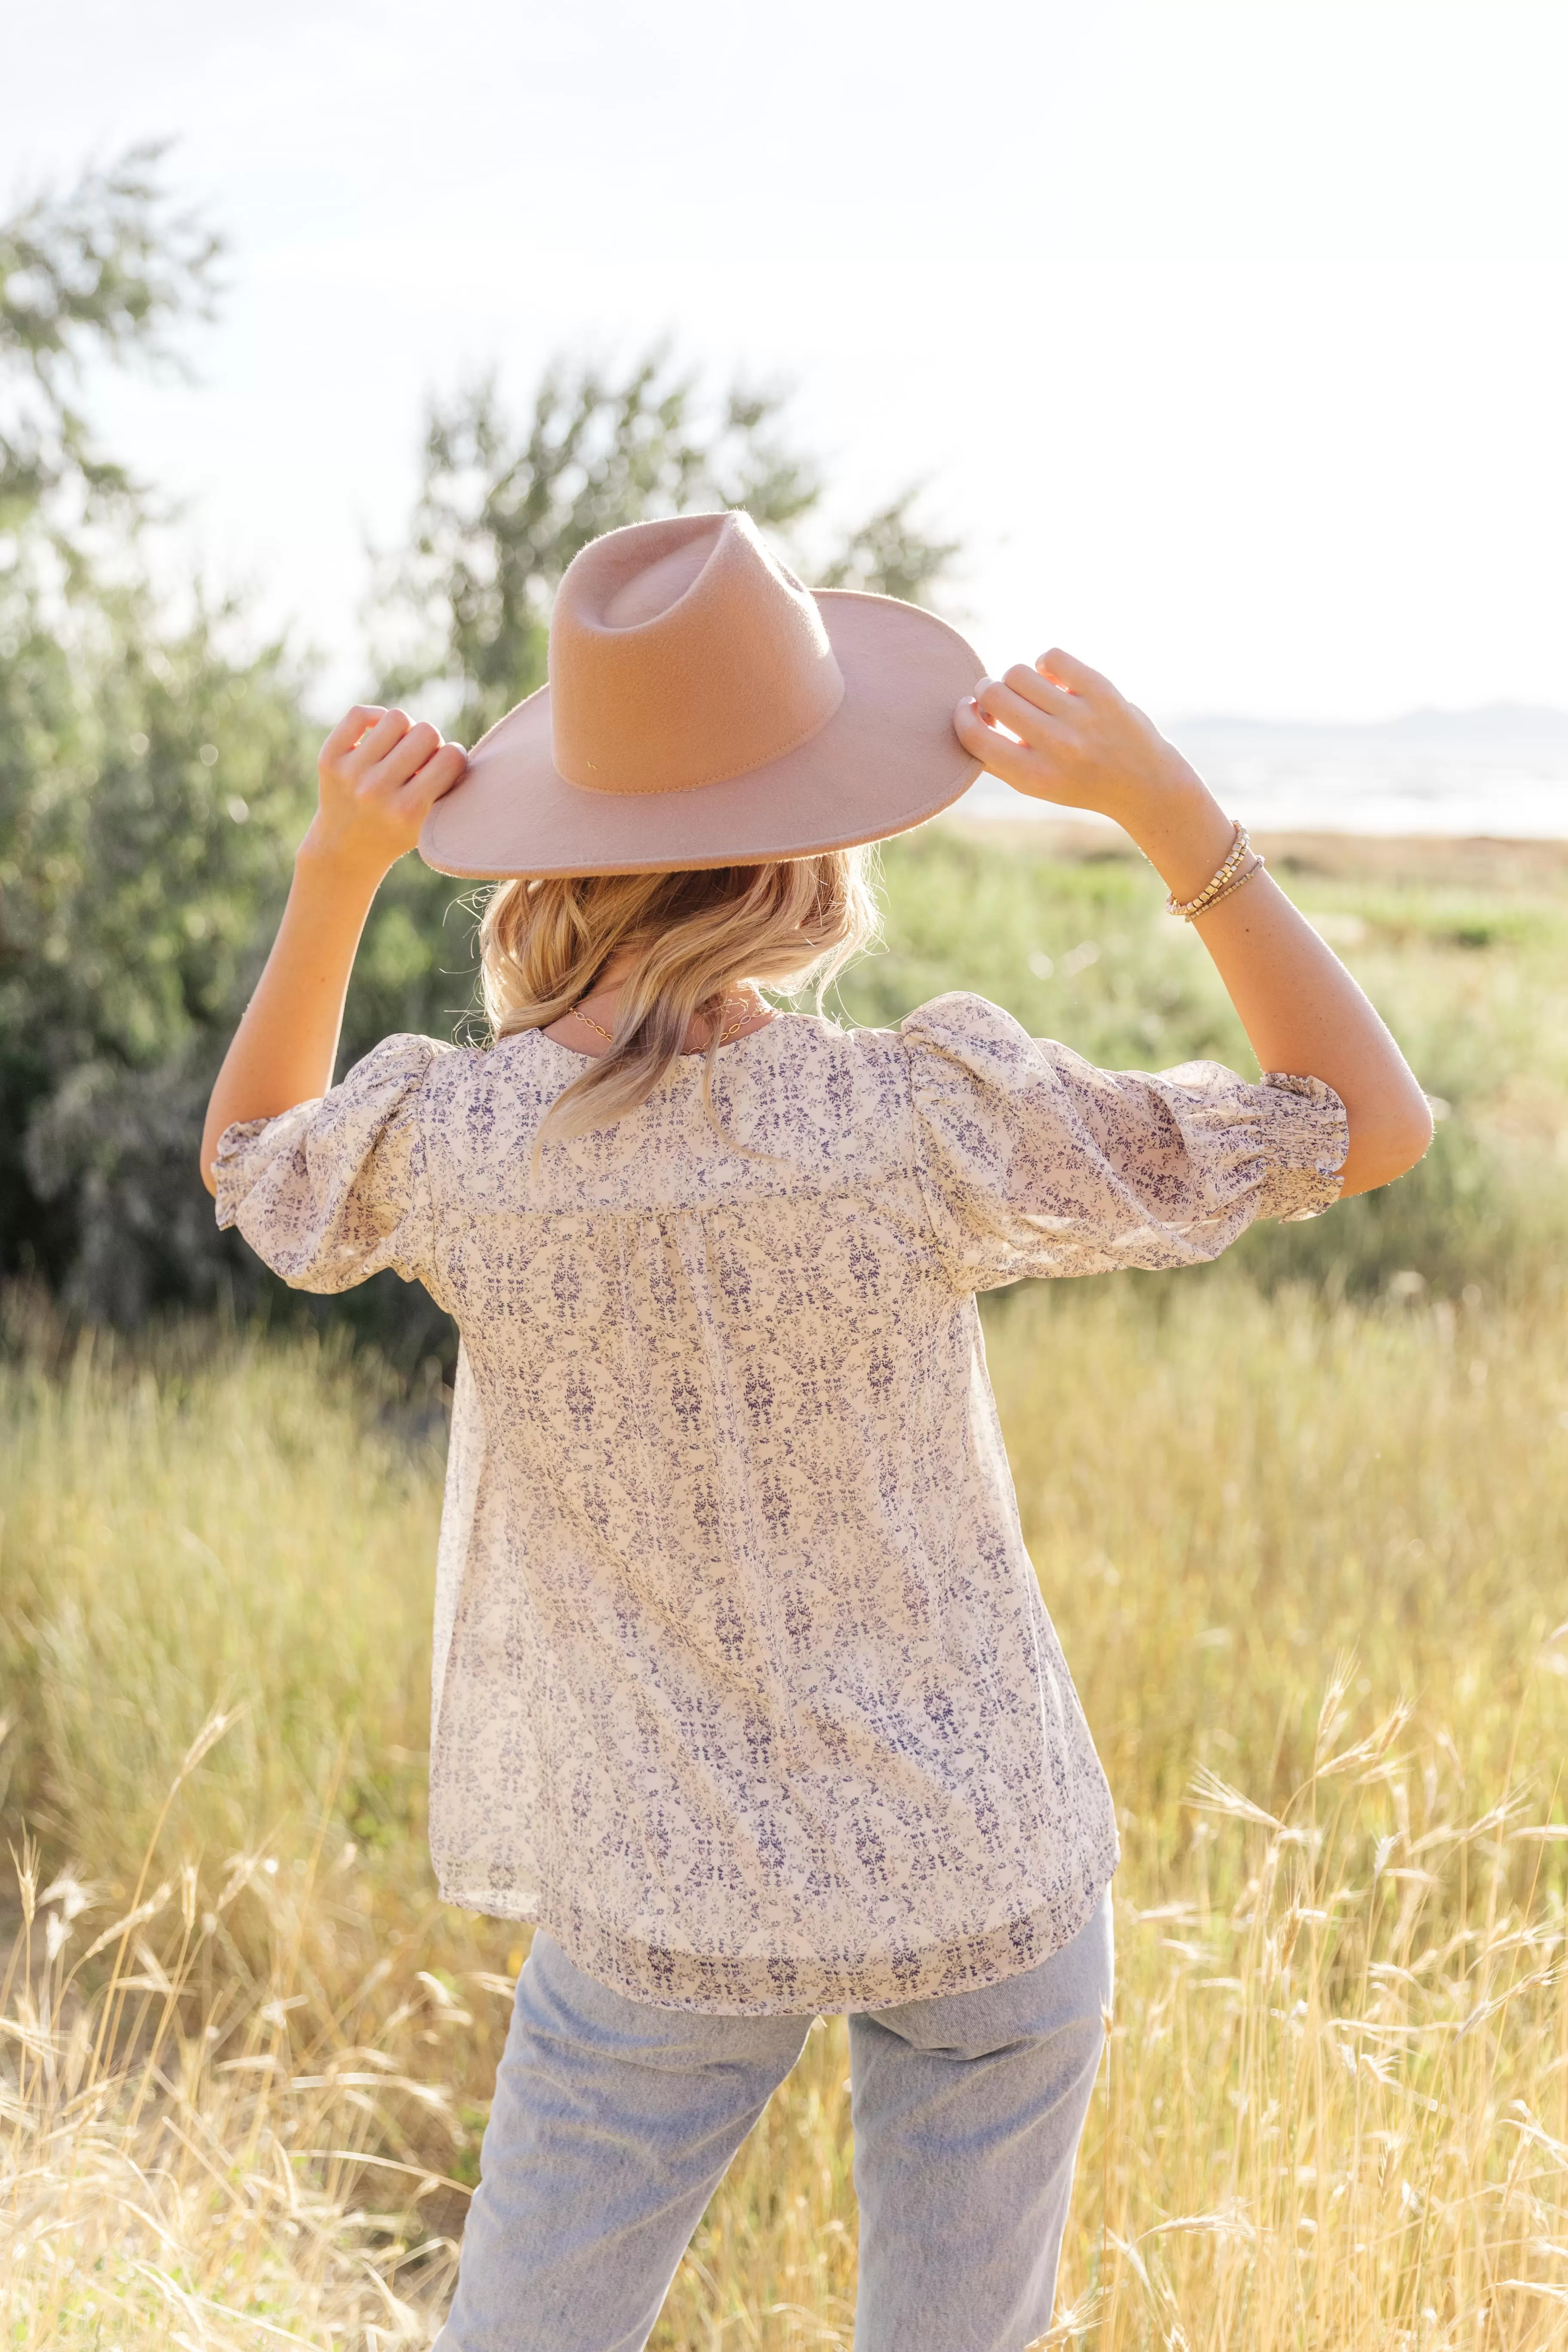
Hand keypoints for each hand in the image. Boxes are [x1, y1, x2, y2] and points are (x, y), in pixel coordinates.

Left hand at [301, 705, 466, 878]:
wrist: (345, 851)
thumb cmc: (398, 833)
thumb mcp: (430, 824)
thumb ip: (449, 790)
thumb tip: (455, 748)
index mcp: (409, 811)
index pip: (451, 758)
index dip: (456, 757)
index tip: (448, 767)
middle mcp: (377, 790)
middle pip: (426, 732)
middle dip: (431, 743)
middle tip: (422, 759)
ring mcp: (351, 773)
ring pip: (397, 718)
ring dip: (405, 731)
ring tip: (400, 749)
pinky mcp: (330, 759)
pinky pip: (360, 714)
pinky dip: (375, 718)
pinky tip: (380, 736)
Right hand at [954, 648, 1205, 828]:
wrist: (1143, 782)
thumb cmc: (1077, 781)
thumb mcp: (1034, 784)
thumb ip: (997, 758)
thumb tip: (965, 717)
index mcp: (1033, 775)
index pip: (975, 734)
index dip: (963, 714)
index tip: (968, 708)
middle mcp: (1057, 745)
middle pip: (994, 695)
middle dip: (987, 691)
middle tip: (997, 697)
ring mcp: (1081, 716)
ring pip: (1018, 673)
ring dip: (1016, 679)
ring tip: (1030, 691)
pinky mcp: (1101, 690)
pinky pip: (1051, 657)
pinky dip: (1046, 664)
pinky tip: (1054, 679)